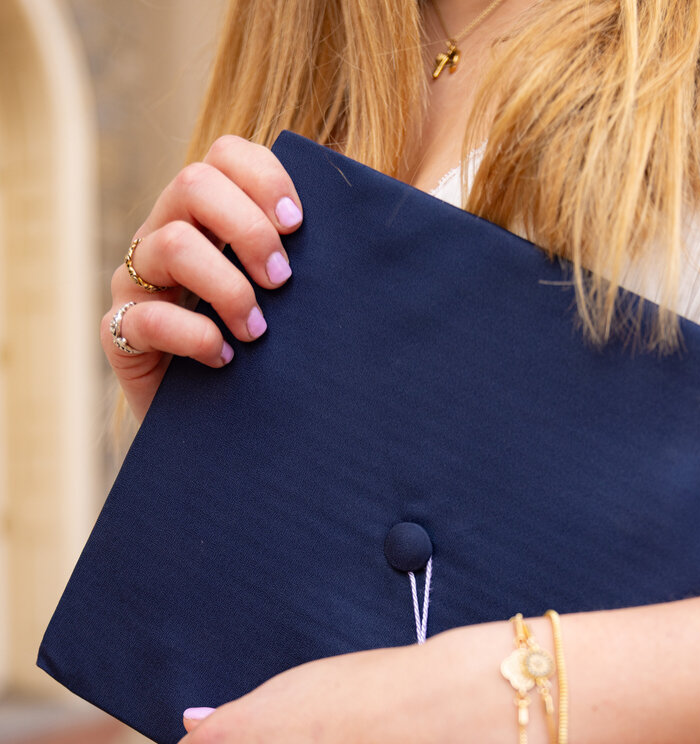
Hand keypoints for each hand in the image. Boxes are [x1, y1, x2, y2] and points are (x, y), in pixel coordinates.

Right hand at [101, 135, 302, 423]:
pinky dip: (196, 338)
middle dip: (249, 230)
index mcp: (206, 217)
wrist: (220, 432)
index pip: (224, 156)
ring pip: (173, 246)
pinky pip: (149, 319)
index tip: (298, 225)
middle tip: (283, 281)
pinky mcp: (120, 333)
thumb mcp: (288, 304)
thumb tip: (379, 233)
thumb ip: (308, 264)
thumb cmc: (264, 357)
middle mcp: (163, 235)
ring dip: (229, 288)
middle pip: (193, 183)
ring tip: (258, 331)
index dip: (264, 178)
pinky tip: (225, 360)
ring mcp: (136, 282)